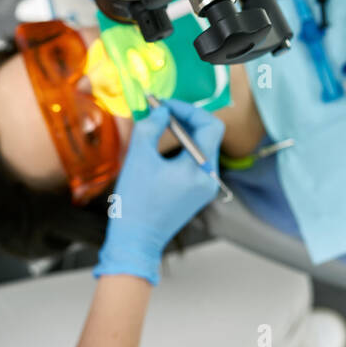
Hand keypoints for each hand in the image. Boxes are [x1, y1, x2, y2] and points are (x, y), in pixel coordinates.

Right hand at [94, 99, 223, 284]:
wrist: (135, 241)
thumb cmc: (136, 202)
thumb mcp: (139, 156)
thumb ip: (151, 125)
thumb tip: (162, 111)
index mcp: (200, 170)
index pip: (210, 125)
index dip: (189, 110)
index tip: (167, 106)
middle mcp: (209, 179)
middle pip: (208, 136)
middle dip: (185, 119)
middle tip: (161, 112)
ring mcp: (205, 188)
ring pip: (201, 148)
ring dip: (182, 134)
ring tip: (159, 128)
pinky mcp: (197, 194)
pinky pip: (195, 163)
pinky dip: (181, 150)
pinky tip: (162, 149)